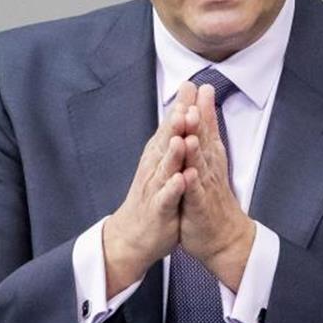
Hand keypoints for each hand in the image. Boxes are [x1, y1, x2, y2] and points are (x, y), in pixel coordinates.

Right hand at [103, 83, 196, 295]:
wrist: (131, 235)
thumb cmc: (152, 196)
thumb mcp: (163, 163)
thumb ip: (172, 137)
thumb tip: (181, 108)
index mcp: (158, 156)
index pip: (170, 127)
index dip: (180, 107)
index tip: (191, 86)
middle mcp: (154, 168)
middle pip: (165, 142)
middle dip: (176, 124)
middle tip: (185, 104)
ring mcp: (154, 189)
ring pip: (164, 168)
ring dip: (173, 153)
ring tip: (182, 138)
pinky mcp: (157, 210)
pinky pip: (166, 198)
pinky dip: (173, 188)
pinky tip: (180, 178)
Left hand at [178, 82, 255, 291]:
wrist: (224, 237)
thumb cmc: (212, 199)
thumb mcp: (209, 164)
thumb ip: (207, 136)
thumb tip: (204, 110)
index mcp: (209, 158)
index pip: (206, 129)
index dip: (202, 107)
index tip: (198, 85)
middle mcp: (209, 168)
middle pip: (205, 140)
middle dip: (200, 118)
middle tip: (197, 95)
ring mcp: (205, 187)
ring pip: (200, 163)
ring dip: (196, 146)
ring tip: (192, 129)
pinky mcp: (200, 206)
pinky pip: (195, 193)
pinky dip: (192, 182)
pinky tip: (189, 172)